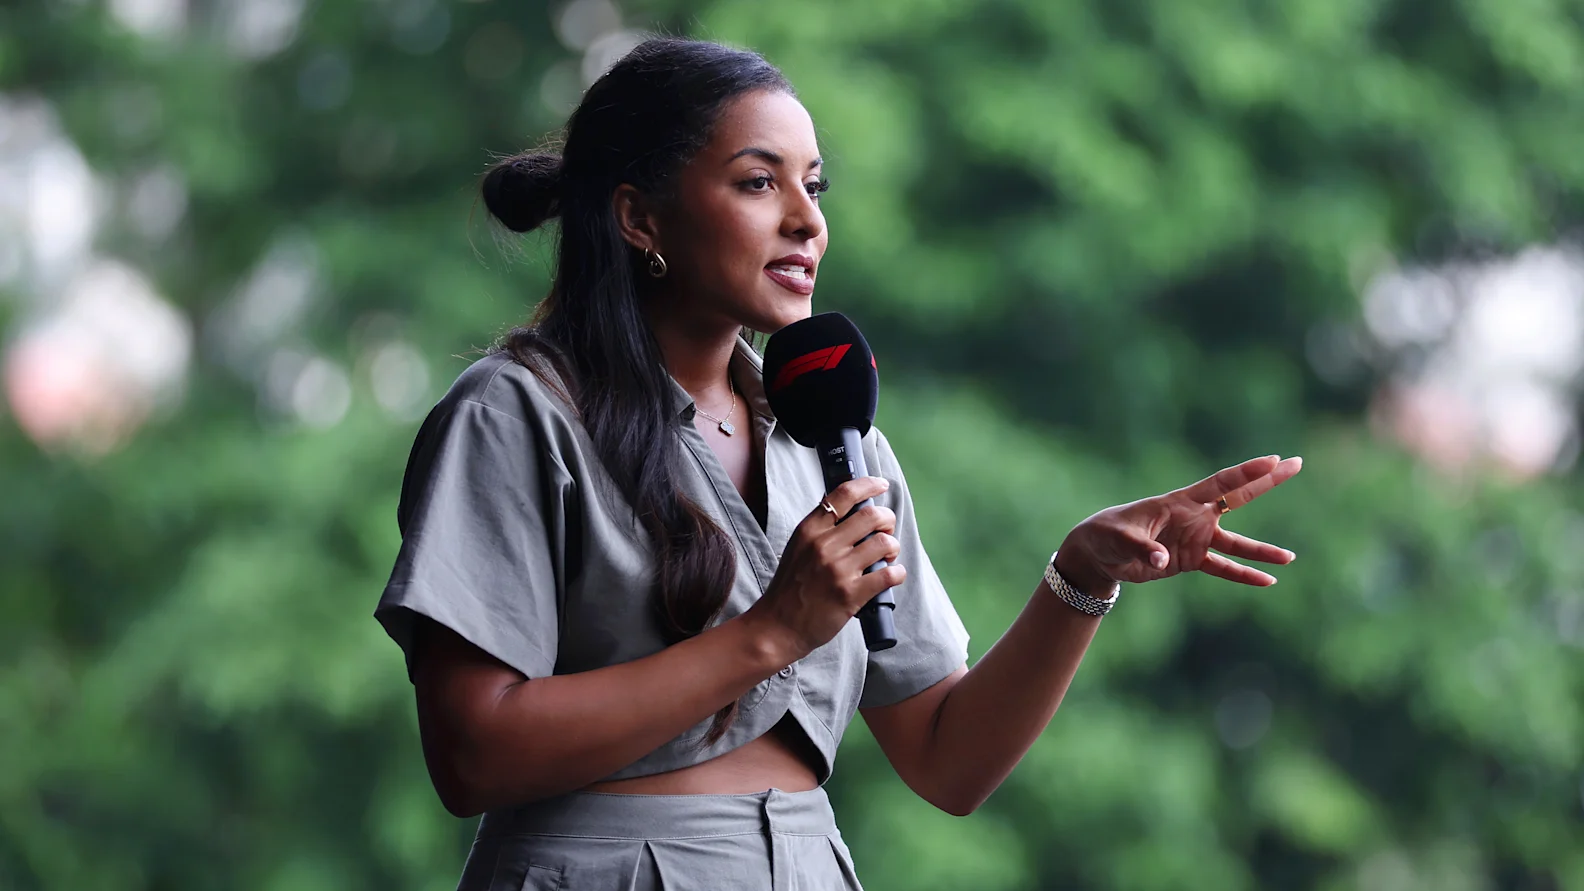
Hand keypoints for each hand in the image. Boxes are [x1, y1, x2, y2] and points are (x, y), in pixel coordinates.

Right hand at [745, 477, 905, 660]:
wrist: (778, 626)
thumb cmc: (790, 588)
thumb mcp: (797, 548)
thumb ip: (820, 529)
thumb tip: (850, 510)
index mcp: (809, 530)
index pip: (844, 494)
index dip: (868, 485)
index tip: (881, 485)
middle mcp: (824, 545)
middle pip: (872, 515)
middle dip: (888, 519)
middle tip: (887, 530)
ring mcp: (838, 570)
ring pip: (884, 543)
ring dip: (893, 548)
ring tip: (888, 557)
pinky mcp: (851, 594)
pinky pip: (889, 575)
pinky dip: (897, 573)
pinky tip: (892, 575)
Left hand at [1055, 455, 1302, 592]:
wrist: (1100, 554)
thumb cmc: (1106, 535)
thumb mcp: (1120, 539)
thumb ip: (1142, 548)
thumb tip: (1163, 561)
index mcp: (1179, 502)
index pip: (1220, 484)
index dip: (1246, 472)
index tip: (1273, 460)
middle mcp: (1194, 516)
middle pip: (1238, 498)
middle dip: (1267, 481)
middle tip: (1296, 464)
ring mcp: (1195, 538)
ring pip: (1236, 542)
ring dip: (1262, 551)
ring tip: (1289, 558)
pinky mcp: (1191, 559)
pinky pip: (1223, 568)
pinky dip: (1243, 575)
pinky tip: (1267, 581)